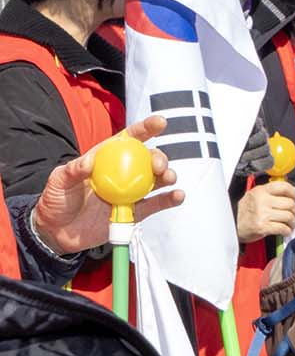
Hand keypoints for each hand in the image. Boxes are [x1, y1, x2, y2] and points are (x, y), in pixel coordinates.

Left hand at [30, 116, 183, 255]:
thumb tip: (90, 161)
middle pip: (148, 160)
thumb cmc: (56, 201)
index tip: (160, 122)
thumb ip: (73, 170)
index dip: (145, 129)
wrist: (56, 232)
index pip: (128, 140)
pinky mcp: (134, 213)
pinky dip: (169, 200)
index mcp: (106, 160)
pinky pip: (156, 204)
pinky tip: (177, 196)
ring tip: (168, 179)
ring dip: (167, 176)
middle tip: (158, 166)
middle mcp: (123, 174)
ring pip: (157, 180)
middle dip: (159, 158)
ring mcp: (130, 192)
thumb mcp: (58, 181)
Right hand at [236, 178, 294, 241]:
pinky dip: (287, 231)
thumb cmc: (244, 212)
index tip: (294, 199)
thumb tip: (289, 194)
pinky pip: (282, 228)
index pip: (284, 187)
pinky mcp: (262, 227)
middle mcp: (262, 201)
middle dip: (294, 211)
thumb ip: (270, 193)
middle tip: (293, 215)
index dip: (293, 194)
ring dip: (292, 222)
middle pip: (289, 204)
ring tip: (290, 224)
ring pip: (288, 216)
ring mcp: (262, 214)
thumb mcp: (254, 196)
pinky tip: (285, 231)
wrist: (231, 225)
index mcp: (261, 191)